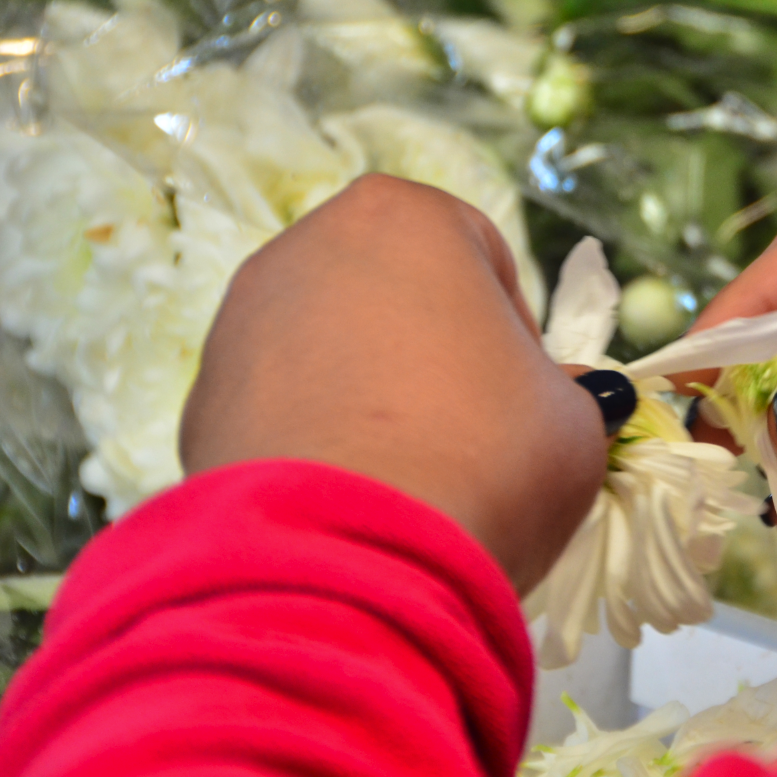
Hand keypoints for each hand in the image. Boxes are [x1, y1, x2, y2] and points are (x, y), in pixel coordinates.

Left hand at [180, 174, 607, 590]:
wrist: (348, 560)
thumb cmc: (486, 459)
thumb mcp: (575, 424)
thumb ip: (565, 394)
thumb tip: (553, 397)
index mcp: (406, 217)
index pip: (485, 258)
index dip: (518, 335)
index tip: (526, 401)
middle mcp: (308, 246)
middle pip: (398, 298)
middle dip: (436, 361)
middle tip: (473, 440)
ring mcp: (240, 323)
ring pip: (333, 353)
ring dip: (373, 402)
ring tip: (411, 482)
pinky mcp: (201, 405)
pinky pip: (282, 414)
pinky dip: (318, 448)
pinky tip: (353, 507)